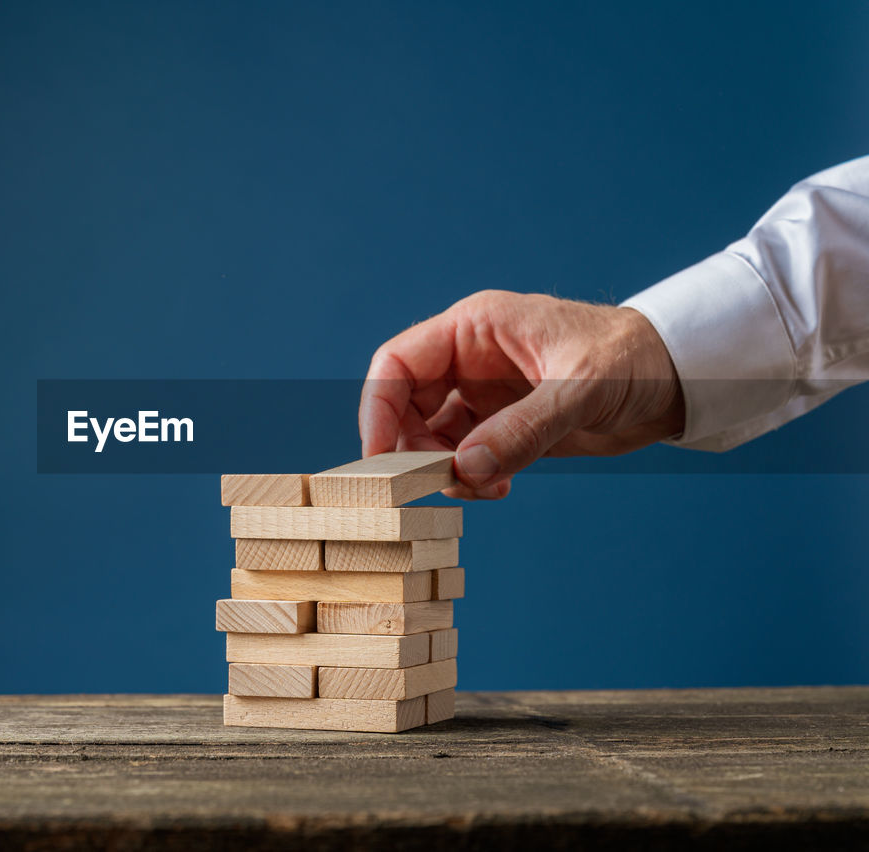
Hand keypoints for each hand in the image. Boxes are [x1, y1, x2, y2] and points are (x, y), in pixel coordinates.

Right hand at [359, 291, 685, 499]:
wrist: (679, 378)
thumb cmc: (634, 359)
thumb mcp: (581, 389)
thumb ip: (522, 430)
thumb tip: (464, 469)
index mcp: (476, 328)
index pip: (398, 364)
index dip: (378, 408)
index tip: (379, 458)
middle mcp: (471, 359)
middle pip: (406, 405)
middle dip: (412, 449)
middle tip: (440, 482)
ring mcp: (485, 393)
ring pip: (431, 436)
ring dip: (444, 470)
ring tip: (483, 488)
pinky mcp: (504, 424)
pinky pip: (464, 454)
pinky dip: (469, 478)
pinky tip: (499, 488)